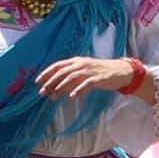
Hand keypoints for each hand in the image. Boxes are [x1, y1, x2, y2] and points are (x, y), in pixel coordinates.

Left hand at [32, 54, 146, 99]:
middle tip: (42, 92)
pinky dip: (79, 89)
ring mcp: (91, 70)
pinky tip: (72, 96)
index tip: (37, 81)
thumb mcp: (83, 74)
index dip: (47, 73)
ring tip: (54, 95)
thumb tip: (54, 90)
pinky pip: (87, 84)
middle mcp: (82, 64)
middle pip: (63, 72)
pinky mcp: (99, 78)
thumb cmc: (100, 73)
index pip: (58, 65)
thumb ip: (70, 81)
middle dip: (51, 82)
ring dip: (61, 86)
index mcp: (77, 61)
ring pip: (72, 77)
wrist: (121, 71)